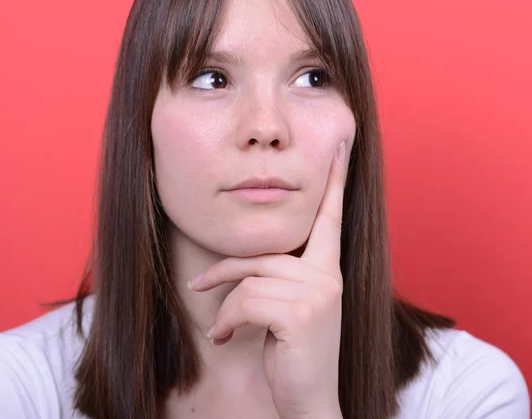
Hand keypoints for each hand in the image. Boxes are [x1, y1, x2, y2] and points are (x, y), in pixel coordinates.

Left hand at [187, 140, 348, 418]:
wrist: (308, 402)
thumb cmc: (294, 353)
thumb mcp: (290, 308)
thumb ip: (280, 277)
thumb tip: (244, 265)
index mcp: (328, 269)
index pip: (331, 216)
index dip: (336, 179)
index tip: (339, 144)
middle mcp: (327, 275)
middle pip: (261, 254)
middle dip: (224, 271)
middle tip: (198, 285)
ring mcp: (317, 292)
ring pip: (249, 280)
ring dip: (227, 308)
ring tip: (222, 330)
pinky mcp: (300, 312)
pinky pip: (246, 301)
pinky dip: (228, 322)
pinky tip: (226, 339)